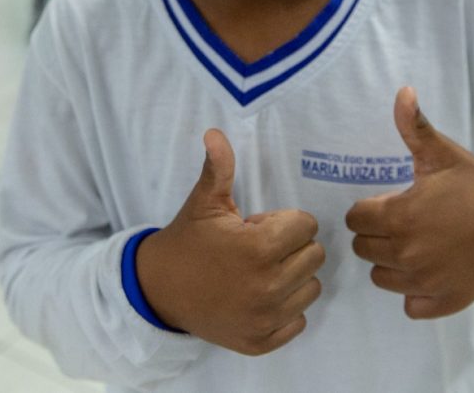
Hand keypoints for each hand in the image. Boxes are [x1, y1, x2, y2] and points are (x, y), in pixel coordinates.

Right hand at [135, 130, 325, 355]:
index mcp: (259, 249)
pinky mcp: (261, 342)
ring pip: (312, 287)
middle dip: (290, 247)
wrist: (159, 291)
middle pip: (314, 255)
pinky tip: (258, 297)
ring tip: (259, 272)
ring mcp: (265, 319)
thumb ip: (219, 167)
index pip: (307, 225)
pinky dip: (285, 309)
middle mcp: (268, 287)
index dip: (283, 221)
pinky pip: (299, 320)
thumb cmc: (188, 241)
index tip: (256, 227)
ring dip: (292, 277)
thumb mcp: (203, 202)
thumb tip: (215, 133)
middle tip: (257, 249)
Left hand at [345, 88, 473, 319]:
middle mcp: (409, 253)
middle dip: (377, 234)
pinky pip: (410, 305)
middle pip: (364, 249)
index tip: (390, 202)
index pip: (355, 220)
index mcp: (402, 216)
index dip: (369, 209)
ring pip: (382, 277)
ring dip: (392, 262)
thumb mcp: (442, 153)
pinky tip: (429, 270)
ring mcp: (427, 281)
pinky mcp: (446, 301)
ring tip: (415, 243)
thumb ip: (415, 126)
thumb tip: (403, 92)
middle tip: (403, 222)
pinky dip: (415, 292)